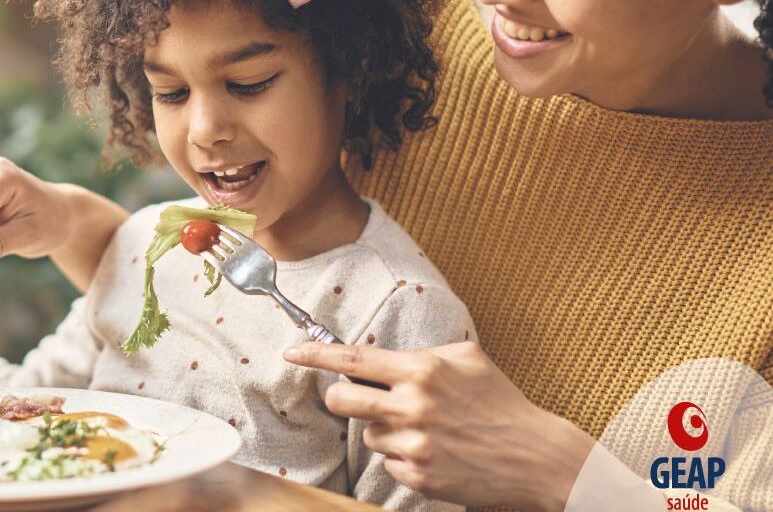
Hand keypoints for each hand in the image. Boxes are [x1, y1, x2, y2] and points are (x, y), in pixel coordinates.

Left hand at [283, 341, 594, 511]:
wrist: (534, 457)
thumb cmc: (500, 402)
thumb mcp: (467, 358)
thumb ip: (425, 351)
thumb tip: (388, 353)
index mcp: (422, 370)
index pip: (353, 359)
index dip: (315, 354)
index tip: (292, 350)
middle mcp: (412, 406)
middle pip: (341, 401)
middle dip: (341, 399)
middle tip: (358, 400)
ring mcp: (414, 444)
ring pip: (368, 435)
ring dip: (385, 430)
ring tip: (424, 429)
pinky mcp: (418, 476)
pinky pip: (389, 462)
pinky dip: (404, 457)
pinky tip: (434, 451)